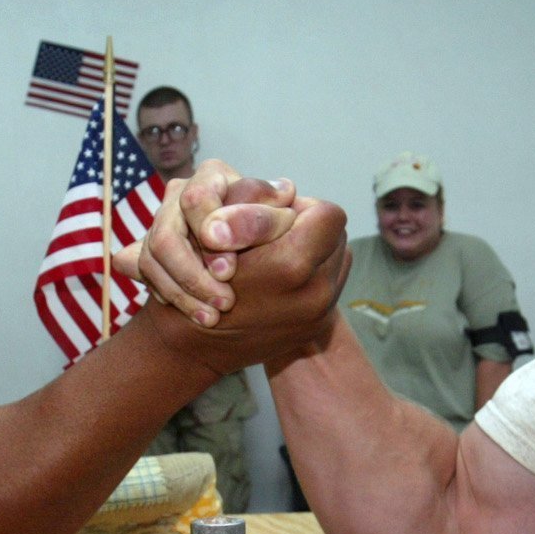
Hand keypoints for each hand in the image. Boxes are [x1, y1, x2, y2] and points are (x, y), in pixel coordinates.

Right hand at [116, 161, 303, 326]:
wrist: (263, 268)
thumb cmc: (281, 237)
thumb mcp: (282, 226)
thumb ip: (262, 220)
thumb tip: (223, 230)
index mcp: (213, 177)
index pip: (197, 201)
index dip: (209, 238)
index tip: (229, 272)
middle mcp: (181, 193)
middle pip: (165, 236)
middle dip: (192, 275)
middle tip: (225, 302)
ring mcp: (162, 220)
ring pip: (151, 258)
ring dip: (182, 294)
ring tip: (213, 317)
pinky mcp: (147, 248)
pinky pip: (143, 272)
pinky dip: (171, 297)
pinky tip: (197, 313)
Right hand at [129, 185, 350, 379]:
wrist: (195, 344)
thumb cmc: (199, 280)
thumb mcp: (219, 233)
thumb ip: (257, 207)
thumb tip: (289, 189)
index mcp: (293, 264)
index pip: (329, 214)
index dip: (301, 209)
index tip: (277, 217)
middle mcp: (316, 292)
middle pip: (338, 236)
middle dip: (310, 229)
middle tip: (277, 235)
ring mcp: (320, 313)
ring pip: (338, 257)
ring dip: (314, 250)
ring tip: (280, 255)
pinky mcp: (319, 326)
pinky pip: (332, 282)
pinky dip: (313, 273)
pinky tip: (284, 277)